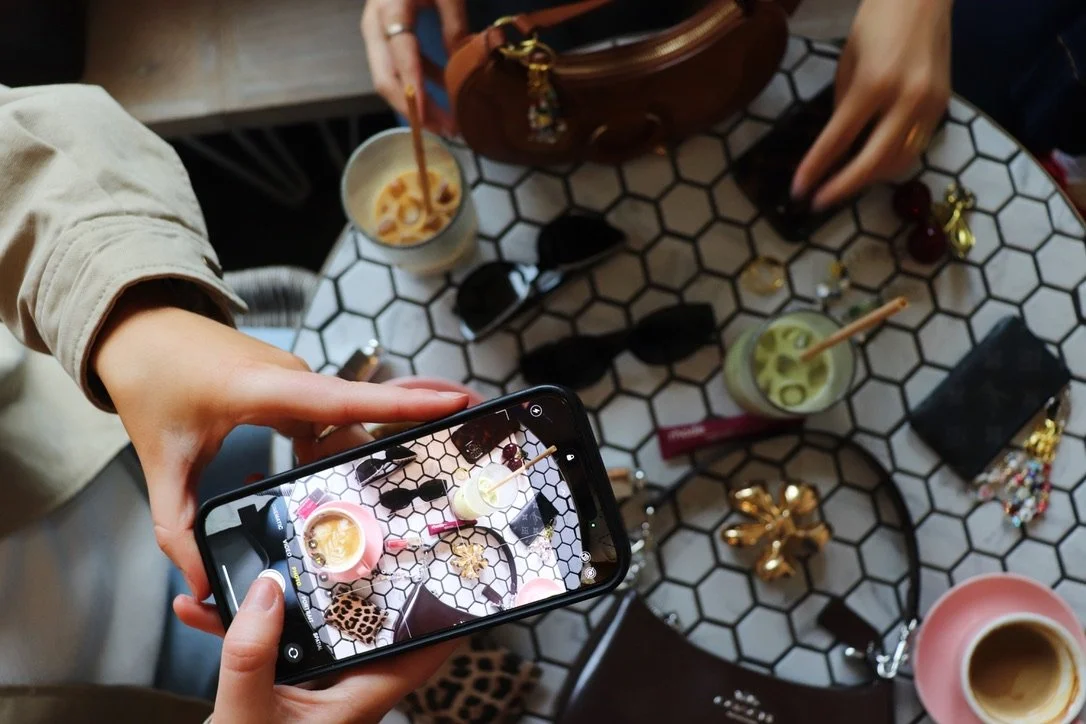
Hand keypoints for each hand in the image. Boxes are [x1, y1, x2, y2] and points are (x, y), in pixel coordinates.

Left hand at [92, 288, 468, 622]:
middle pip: (355, 420)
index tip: (454, 403)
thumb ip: (178, 525)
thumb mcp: (161, 459)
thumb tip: (202, 580)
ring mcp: (294, 376)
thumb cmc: (151, 379)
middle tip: (426, 478)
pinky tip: (318, 474)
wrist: (139, 327)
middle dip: (389, 449)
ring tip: (364, 495)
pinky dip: (327, 446)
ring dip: (348, 455)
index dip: (404, 405)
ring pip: (341, 420)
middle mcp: (292, 376)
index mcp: (267, 387)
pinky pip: (325, 416)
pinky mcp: (290, 381)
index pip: (348, 399)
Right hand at [213, 578, 456, 723]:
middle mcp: (341, 690)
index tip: (448, 568)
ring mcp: (308, 689)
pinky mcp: (275, 689)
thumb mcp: (249, 716)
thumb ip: (254, 656)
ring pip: (308, 629)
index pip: (420, 653)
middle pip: (363, 626)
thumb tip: (266, 593)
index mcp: (356, 699)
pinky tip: (203, 610)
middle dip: (351, 582)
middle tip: (349, 537)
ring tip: (260, 561)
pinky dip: (238, 628)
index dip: (442, 613)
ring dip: (279, 600)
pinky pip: (266, 646)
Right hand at [361, 0, 468, 134]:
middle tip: (445, 131)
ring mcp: (376, 33)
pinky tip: (444, 93)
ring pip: (389, 79)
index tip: (431, 116)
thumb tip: (463, 64)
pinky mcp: (383, 36)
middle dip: (414, 110)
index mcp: (390, 10)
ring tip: (450, 124)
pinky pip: (398, 68)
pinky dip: (420, 83)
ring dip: (418, 104)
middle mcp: (375, 25)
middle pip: (385, 79)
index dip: (415, 88)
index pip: (402, 57)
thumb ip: (454, 24)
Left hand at [791, 0, 951, 209]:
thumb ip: (844, 105)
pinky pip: (916, 147)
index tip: (798, 190)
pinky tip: (872, 166)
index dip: (816, 168)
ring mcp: (929, 105)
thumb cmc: (876, 22)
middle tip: (820, 202)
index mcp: (874, 84)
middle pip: (873, 161)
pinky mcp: (943, 107)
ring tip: (844, 185)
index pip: (839, 139)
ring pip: (899, 161)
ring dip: (869, 179)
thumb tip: (836, 144)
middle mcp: (905, 99)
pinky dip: (892, 162)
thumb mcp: (848, 62)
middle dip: (844, 187)